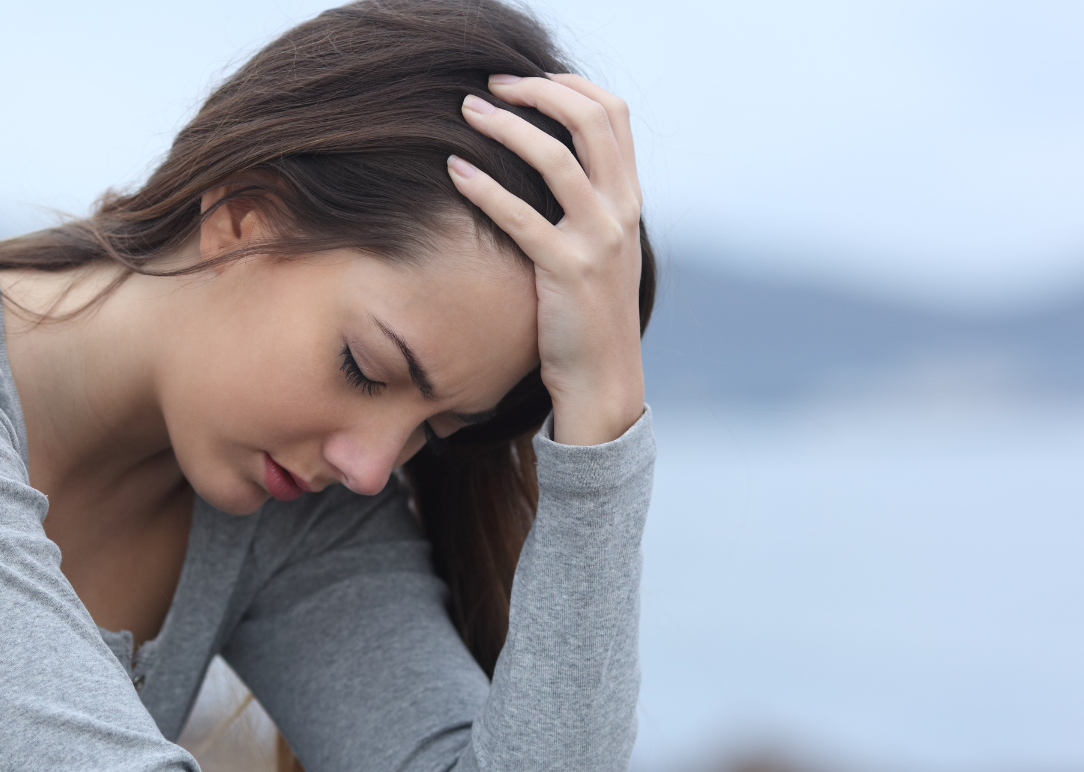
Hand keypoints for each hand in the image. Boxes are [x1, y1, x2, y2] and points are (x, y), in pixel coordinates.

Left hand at [449, 73, 645, 445]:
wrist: (603, 381)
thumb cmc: (589, 316)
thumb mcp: (602, 251)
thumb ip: (589, 207)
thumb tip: (551, 165)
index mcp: (629, 200)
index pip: (613, 115)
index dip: (570, 85)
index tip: (527, 79)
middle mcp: (621, 213)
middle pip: (591, 121)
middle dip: (538, 91)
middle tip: (491, 85)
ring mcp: (598, 242)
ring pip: (556, 160)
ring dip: (507, 127)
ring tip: (467, 112)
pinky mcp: (565, 272)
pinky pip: (521, 217)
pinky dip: (484, 186)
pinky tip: (453, 170)